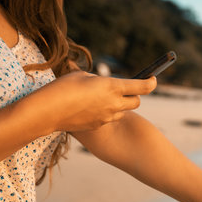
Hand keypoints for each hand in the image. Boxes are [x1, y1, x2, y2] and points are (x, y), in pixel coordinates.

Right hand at [32, 71, 156, 131]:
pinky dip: (106, 113)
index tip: (153, 79)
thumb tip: (104, 86)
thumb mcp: (82, 76)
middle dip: (133, 96)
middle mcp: (114, 103)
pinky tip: (91, 108)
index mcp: (112, 87)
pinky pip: (109, 118)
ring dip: (119, 106)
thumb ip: (99, 81)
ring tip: (103, 99)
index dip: (150, 83)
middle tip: (125, 90)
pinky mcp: (99, 126)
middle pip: (136, 102)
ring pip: (123, 112)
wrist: (48, 111)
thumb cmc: (62, 88)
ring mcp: (107, 117)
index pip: (142, 87)